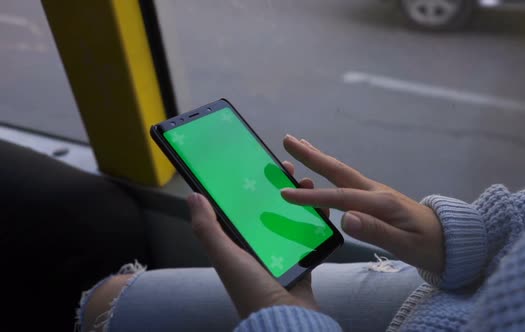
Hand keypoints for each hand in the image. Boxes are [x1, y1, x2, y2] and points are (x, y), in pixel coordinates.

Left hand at [187, 161, 320, 317]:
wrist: (288, 320)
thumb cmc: (253, 290)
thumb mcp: (226, 257)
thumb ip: (208, 229)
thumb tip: (193, 195)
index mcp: (238, 245)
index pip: (241, 208)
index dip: (249, 186)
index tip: (258, 165)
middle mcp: (258, 248)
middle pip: (269, 209)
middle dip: (279, 187)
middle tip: (288, 169)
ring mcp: (282, 253)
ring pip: (291, 219)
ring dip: (299, 200)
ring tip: (308, 182)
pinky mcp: (302, 260)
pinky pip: (309, 235)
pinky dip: (315, 220)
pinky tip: (322, 207)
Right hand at [280, 135, 444, 272]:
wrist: (451, 239)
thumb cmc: (429, 245)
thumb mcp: (405, 245)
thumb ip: (376, 231)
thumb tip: (346, 219)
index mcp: (381, 203)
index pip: (340, 198)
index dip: (312, 197)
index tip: (286, 193)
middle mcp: (376, 191)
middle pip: (337, 170)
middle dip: (311, 156)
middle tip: (287, 140)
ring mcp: (376, 192)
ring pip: (341, 172)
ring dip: (318, 158)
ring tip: (298, 145)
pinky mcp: (376, 197)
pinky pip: (346, 180)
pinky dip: (329, 169)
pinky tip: (323, 167)